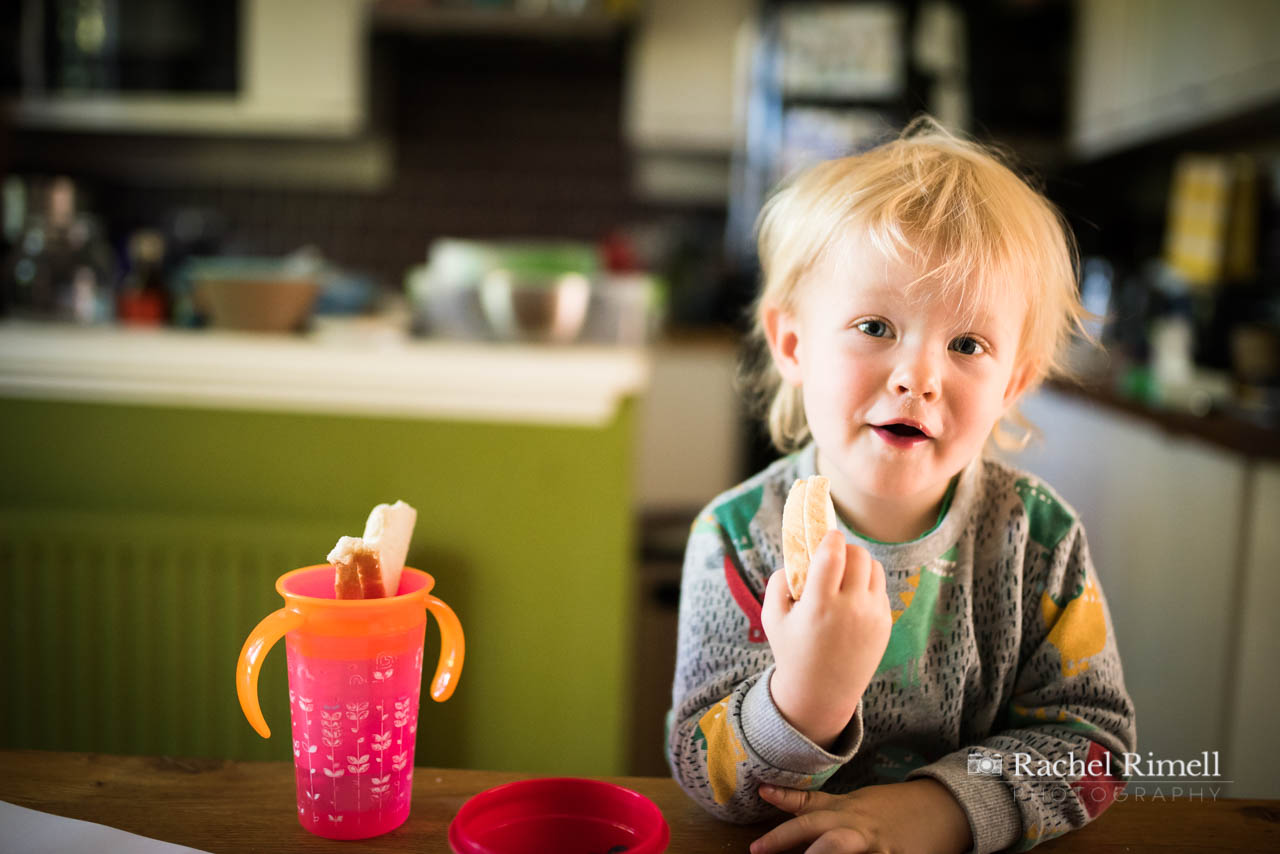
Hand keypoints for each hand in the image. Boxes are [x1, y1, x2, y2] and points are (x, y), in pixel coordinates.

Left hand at [750, 779, 972, 853]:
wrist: (943, 808)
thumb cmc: (889, 808)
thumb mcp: (850, 802)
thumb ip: (812, 803)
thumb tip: (767, 791)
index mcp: (845, 811)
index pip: (806, 814)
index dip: (779, 829)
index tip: (754, 842)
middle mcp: (858, 827)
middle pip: (822, 835)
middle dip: (790, 842)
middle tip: (762, 852)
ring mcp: (879, 846)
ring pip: (844, 851)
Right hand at [763, 530, 890, 748]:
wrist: (821, 693)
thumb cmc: (791, 651)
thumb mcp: (771, 618)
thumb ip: (778, 581)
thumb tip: (797, 556)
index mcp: (819, 605)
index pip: (833, 554)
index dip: (830, 538)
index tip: (826, 536)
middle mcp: (850, 609)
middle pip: (859, 555)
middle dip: (845, 549)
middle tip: (832, 557)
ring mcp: (872, 617)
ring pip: (874, 568)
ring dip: (859, 565)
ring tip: (843, 577)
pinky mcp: (885, 624)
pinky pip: (880, 589)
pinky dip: (866, 585)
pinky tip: (851, 599)